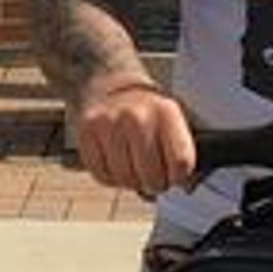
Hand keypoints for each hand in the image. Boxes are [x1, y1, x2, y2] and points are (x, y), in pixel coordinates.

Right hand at [70, 78, 194, 201]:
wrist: (110, 85)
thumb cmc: (146, 111)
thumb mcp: (172, 120)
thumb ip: (181, 152)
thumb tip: (185, 186)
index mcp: (166, 112)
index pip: (181, 163)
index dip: (179, 177)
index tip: (174, 174)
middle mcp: (136, 116)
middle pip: (152, 176)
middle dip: (155, 184)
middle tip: (153, 177)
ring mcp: (109, 124)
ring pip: (126, 179)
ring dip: (132, 181)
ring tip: (134, 168)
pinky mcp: (87, 132)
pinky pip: (102, 175)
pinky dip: (111, 177)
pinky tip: (116, 163)